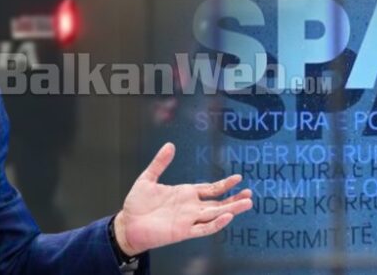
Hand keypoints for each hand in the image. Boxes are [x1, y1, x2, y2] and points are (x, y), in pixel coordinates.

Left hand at [114, 142, 251, 255]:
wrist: (127, 224)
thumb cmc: (136, 204)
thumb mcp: (148, 178)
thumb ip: (160, 163)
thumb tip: (169, 145)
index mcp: (185, 194)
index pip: (210, 189)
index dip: (224, 184)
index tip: (238, 178)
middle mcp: (190, 207)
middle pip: (218, 203)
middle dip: (234, 198)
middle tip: (250, 194)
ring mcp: (188, 219)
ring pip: (215, 214)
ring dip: (231, 209)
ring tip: (247, 204)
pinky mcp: (183, 231)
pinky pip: (204, 228)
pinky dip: (216, 223)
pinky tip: (227, 216)